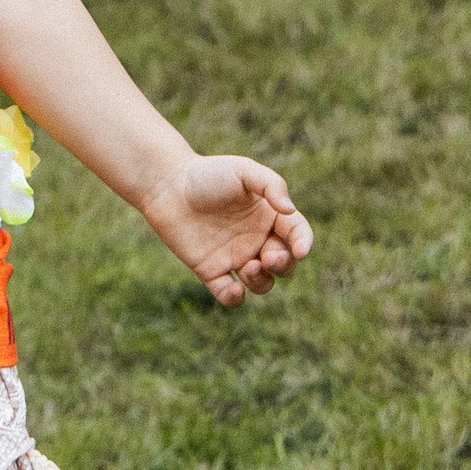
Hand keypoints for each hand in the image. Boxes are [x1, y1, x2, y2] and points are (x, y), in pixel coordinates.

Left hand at [142, 155, 311, 306]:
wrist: (166, 185)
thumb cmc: (207, 173)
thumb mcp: (243, 171)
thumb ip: (271, 185)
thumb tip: (290, 211)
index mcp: (269, 216)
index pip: (297, 234)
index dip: (304, 244)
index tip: (300, 250)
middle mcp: (256, 239)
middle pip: (284, 264)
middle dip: (283, 265)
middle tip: (268, 257)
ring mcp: (234, 256)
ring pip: (261, 283)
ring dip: (262, 282)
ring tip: (249, 266)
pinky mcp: (210, 270)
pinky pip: (228, 294)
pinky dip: (234, 298)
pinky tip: (234, 289)